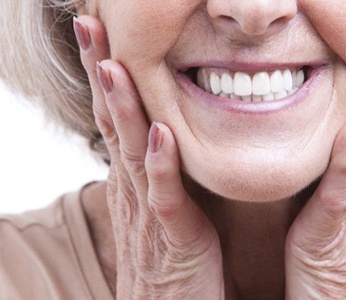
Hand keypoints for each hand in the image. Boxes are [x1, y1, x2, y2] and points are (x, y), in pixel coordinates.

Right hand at [74, 16, 223, 298]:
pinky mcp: (172, 238)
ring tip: (113, 64)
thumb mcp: (164, 205)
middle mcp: (134, 189)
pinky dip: (161, 166)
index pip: (117, 117)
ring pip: (131, 152)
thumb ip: (163, 170)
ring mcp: (149, 213)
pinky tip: (159, 135)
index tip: (103, 34)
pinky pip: (164, 198)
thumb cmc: (173, 256)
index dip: (108, 75)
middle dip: (102, 73)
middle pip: (113, 122)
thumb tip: (165, 134)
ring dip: (122, 108)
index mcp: (135, 179)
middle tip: (90, 25)